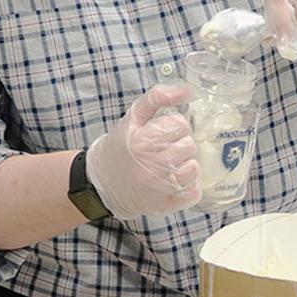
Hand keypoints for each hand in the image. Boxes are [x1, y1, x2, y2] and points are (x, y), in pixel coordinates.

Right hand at [86, 84, 201, 219]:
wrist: (102, 182)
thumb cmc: (121, 147)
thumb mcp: (132, 117)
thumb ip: (157, 98)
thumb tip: (188, 91)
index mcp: (143, 141)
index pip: (181, 125)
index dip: (174, 126)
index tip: (163, 132)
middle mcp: (152, 164)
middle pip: (189, 145)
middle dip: (180, 144)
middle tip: (164, 149)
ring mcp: (159, 187)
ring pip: (194, 169)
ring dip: (185, 165)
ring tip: (169, 165)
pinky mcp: (165, 204)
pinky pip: (193, 193)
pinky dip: (189, 187)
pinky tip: (174, 182)